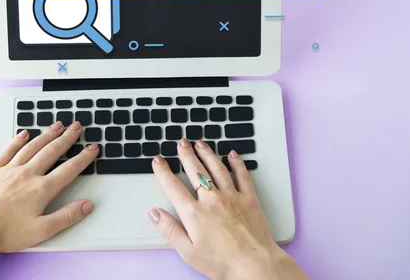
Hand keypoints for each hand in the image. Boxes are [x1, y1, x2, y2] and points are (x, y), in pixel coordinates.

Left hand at [0, 121, 97, 279]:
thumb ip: (67, 216)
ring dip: (46, 135)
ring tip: (57, 125)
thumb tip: (86, 205)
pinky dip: (18, 141)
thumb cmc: (5, 233)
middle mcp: (27, 174)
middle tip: (77, 127)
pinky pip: (8, 150)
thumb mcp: (42, 231)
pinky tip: (24, 134)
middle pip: (52, 152)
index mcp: (41, 189)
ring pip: (32, 147)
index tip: (92, 149)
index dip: (83, 158)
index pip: (69, 169)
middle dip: (67, 138)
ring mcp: (9, 170)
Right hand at [149, 138, 307, 279]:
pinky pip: (242, 175)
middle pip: (195, 170)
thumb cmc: (223, 262)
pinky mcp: (249, 199)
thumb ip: (169, 230)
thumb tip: (154, 213)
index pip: (173, 186)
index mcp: (194, 213)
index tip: (158, 161)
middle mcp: (212, 200)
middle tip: (181, 143)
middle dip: (186, 154)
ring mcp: (231, 197)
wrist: (255, 266)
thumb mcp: (188, 252)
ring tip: (200, 143)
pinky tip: (232, 154)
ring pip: (216, 168)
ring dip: (206, 153)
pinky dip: (236, 163)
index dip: (163, 171)